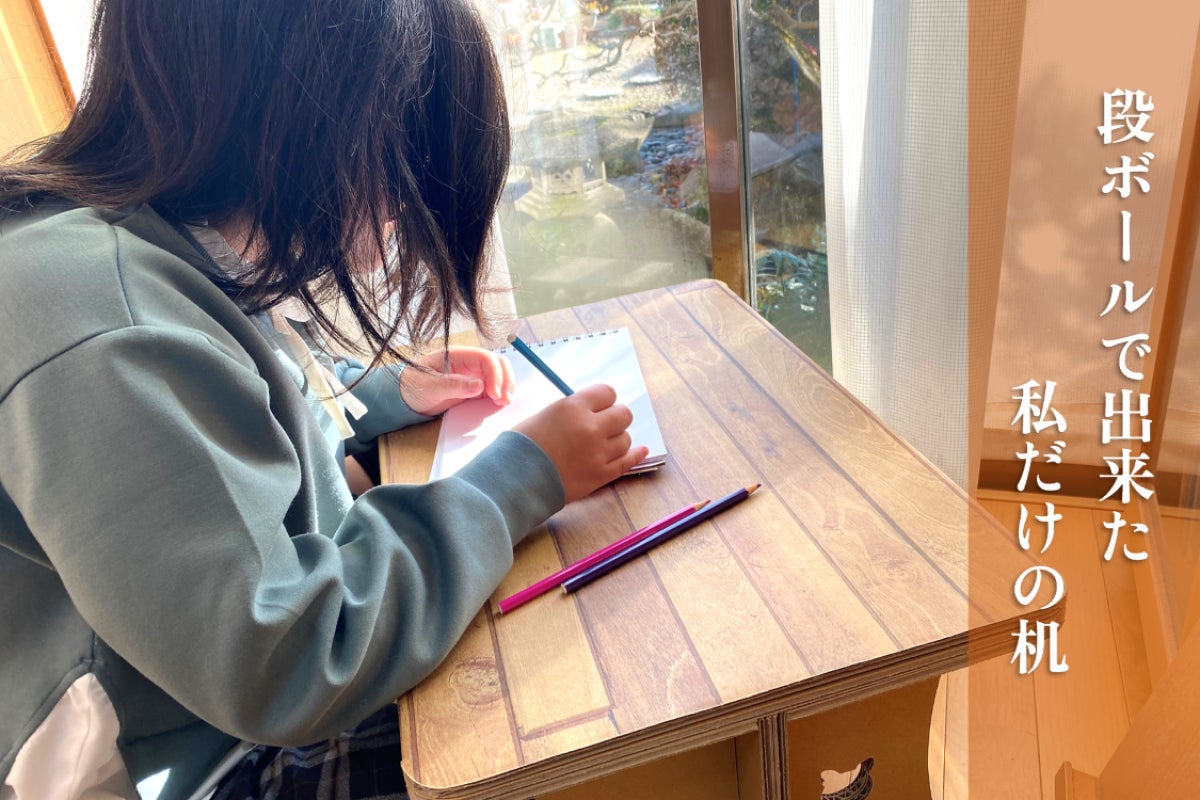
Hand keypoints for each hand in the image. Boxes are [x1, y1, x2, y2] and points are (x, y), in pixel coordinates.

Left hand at [400, 346, 514, 415]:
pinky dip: (500, 394)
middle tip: (505, 400)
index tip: (495, 394)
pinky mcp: (474, 386)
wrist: (406, 397)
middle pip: (497, 363)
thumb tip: (480, 385)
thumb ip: (454, 385)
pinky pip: (493, 387)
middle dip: (505, 380)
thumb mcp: (430, 387)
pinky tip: (499, 404)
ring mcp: (472, 373)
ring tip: (504, 403)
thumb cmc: (414, 387)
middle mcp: (468, 362)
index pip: (485, 358)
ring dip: (506, 387)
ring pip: (499, 374)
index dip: (495, 374)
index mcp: (457, 355)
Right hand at [514, 384, 648, 502]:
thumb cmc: (520, 447)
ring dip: (617, 440)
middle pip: (623, 414)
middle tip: (604, 425)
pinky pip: (628, 462)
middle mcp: (590, 427)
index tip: (600, 406)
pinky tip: (641, 450)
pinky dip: (636, 455)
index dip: (604, 400)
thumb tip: (588, 411)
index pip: (607, 393)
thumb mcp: (543, 416)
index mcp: (573, 407)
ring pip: (626, 439)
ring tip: (603, 445)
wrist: (513, 481)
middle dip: (615, 418)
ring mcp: (598, 453)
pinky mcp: (601, 475)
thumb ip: (570, 412)